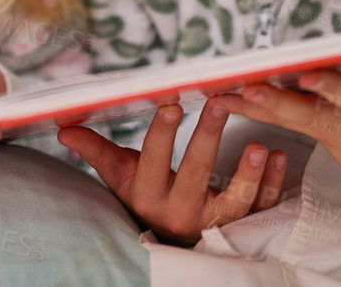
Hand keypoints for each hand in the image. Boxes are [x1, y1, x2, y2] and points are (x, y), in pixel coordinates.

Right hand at [58, 98, 288, 245]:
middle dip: (207, 138)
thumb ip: (97, 151)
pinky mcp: (239, 226)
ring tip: (260, 145)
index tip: (170, 102)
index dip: (161, 134)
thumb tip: (63, 128)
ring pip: (234, 202)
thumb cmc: (147, 196)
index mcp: (148, 195)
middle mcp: (180, 212)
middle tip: (219, 102)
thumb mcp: (121, 176)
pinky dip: (271, 184)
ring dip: (248, 174)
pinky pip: (259, 208)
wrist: (172, 239)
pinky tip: (278, 157)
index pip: (153, 161)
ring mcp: (213, 223)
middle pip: (195, 175)